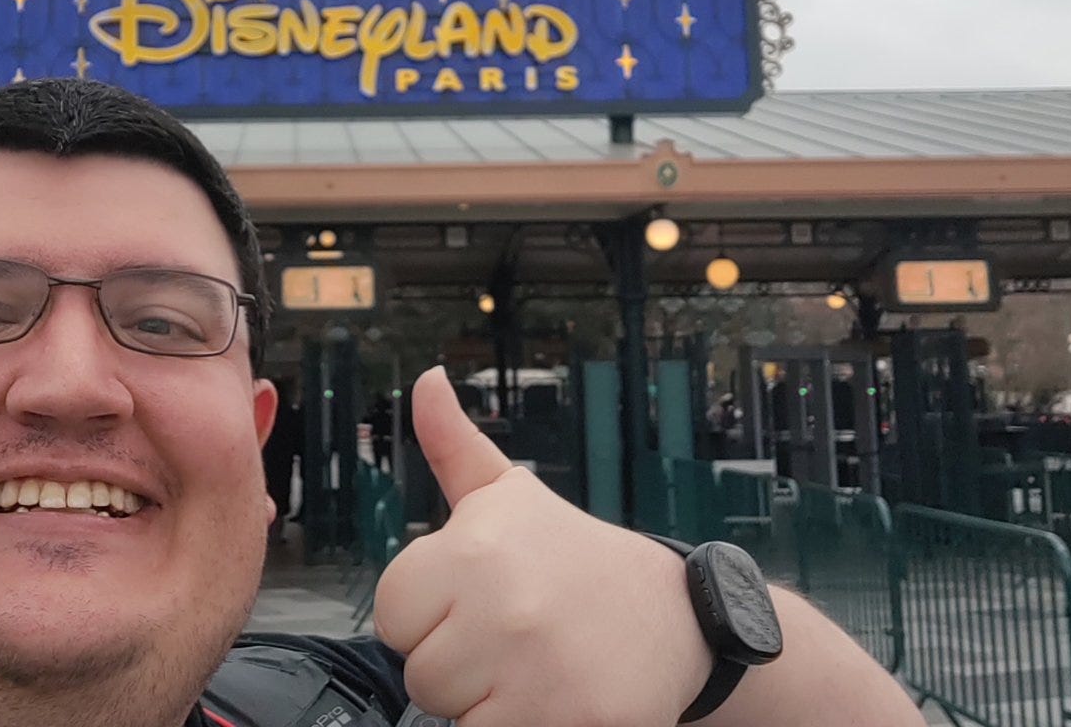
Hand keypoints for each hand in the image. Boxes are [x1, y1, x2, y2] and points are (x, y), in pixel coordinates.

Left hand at [374, 367, 711, 726]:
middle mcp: (503, 606)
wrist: (678, 620)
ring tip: (534, 666)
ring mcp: (536, 671)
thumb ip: (454, 443)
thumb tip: (424, 379)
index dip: (431, 614)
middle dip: (460, 662)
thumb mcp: (511, 495)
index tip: (477, 601)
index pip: (392, 614)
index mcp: (474, 547)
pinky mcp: (568, 724)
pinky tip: (553, 697)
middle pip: (421, 672)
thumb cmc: (576, 560)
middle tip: (514, 636)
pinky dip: (519, 726)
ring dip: (488, 702)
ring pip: (453, 715)